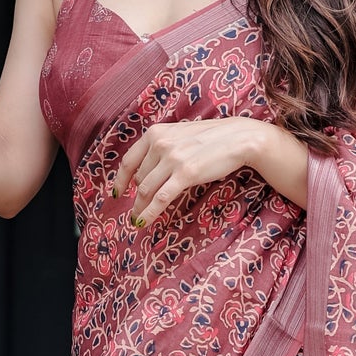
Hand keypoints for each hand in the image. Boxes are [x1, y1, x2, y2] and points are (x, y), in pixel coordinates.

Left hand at [112, 118, 270, 229]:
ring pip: (147, 190)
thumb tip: (146, 176)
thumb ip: (161, 150)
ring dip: (140, 208)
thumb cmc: (211, 139)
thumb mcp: (179, 136)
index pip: (129, 161)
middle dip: (136, 198)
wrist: (238, 138)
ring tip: (138, 220)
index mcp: (155, 133)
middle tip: (135, 212)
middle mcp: (160, 144)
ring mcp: (172, 159)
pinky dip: (149, 212)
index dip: (120, 180)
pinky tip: (144, 222)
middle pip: (140, 179)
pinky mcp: (186, 173)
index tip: (117, 193)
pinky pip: (161, 198)